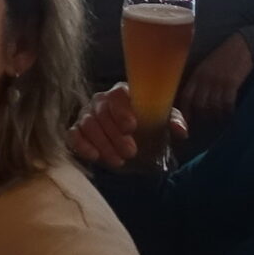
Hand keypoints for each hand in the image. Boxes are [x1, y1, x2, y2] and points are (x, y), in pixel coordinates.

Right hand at [66, 83, 186, 169]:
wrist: (133, 143)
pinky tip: (95, 157)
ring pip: (88, 125)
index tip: (132, 127)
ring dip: (103, 144)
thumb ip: (172, 122)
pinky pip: (73, 134)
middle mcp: (100, 101)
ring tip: (119, 160)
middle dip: (115, 134)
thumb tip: (180, 130)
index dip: (122, 110)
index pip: (117, 95)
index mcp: (122, 93)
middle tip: (131, 152)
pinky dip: (82, 145)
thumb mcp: (162, 123)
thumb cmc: (147, 127)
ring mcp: (86, 115)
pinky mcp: (76, 130)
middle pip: (102, 112)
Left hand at [178, 33, 253, 122]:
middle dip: (203, 117)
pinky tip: (231, 113)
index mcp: (197, 75)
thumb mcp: (206, 67)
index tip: (189, 121)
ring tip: (221, 119)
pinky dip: (229, 111)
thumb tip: (195, 101)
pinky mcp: (232, 82)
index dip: (185, 111)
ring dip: (217, 116)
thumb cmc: (224, 58)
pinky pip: (227, 103)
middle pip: (199, 105)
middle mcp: (205, 79)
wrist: (242, 45)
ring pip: (213, 106)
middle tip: (209, 122)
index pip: (186, 97)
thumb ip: (199, 81)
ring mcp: (218, 81)